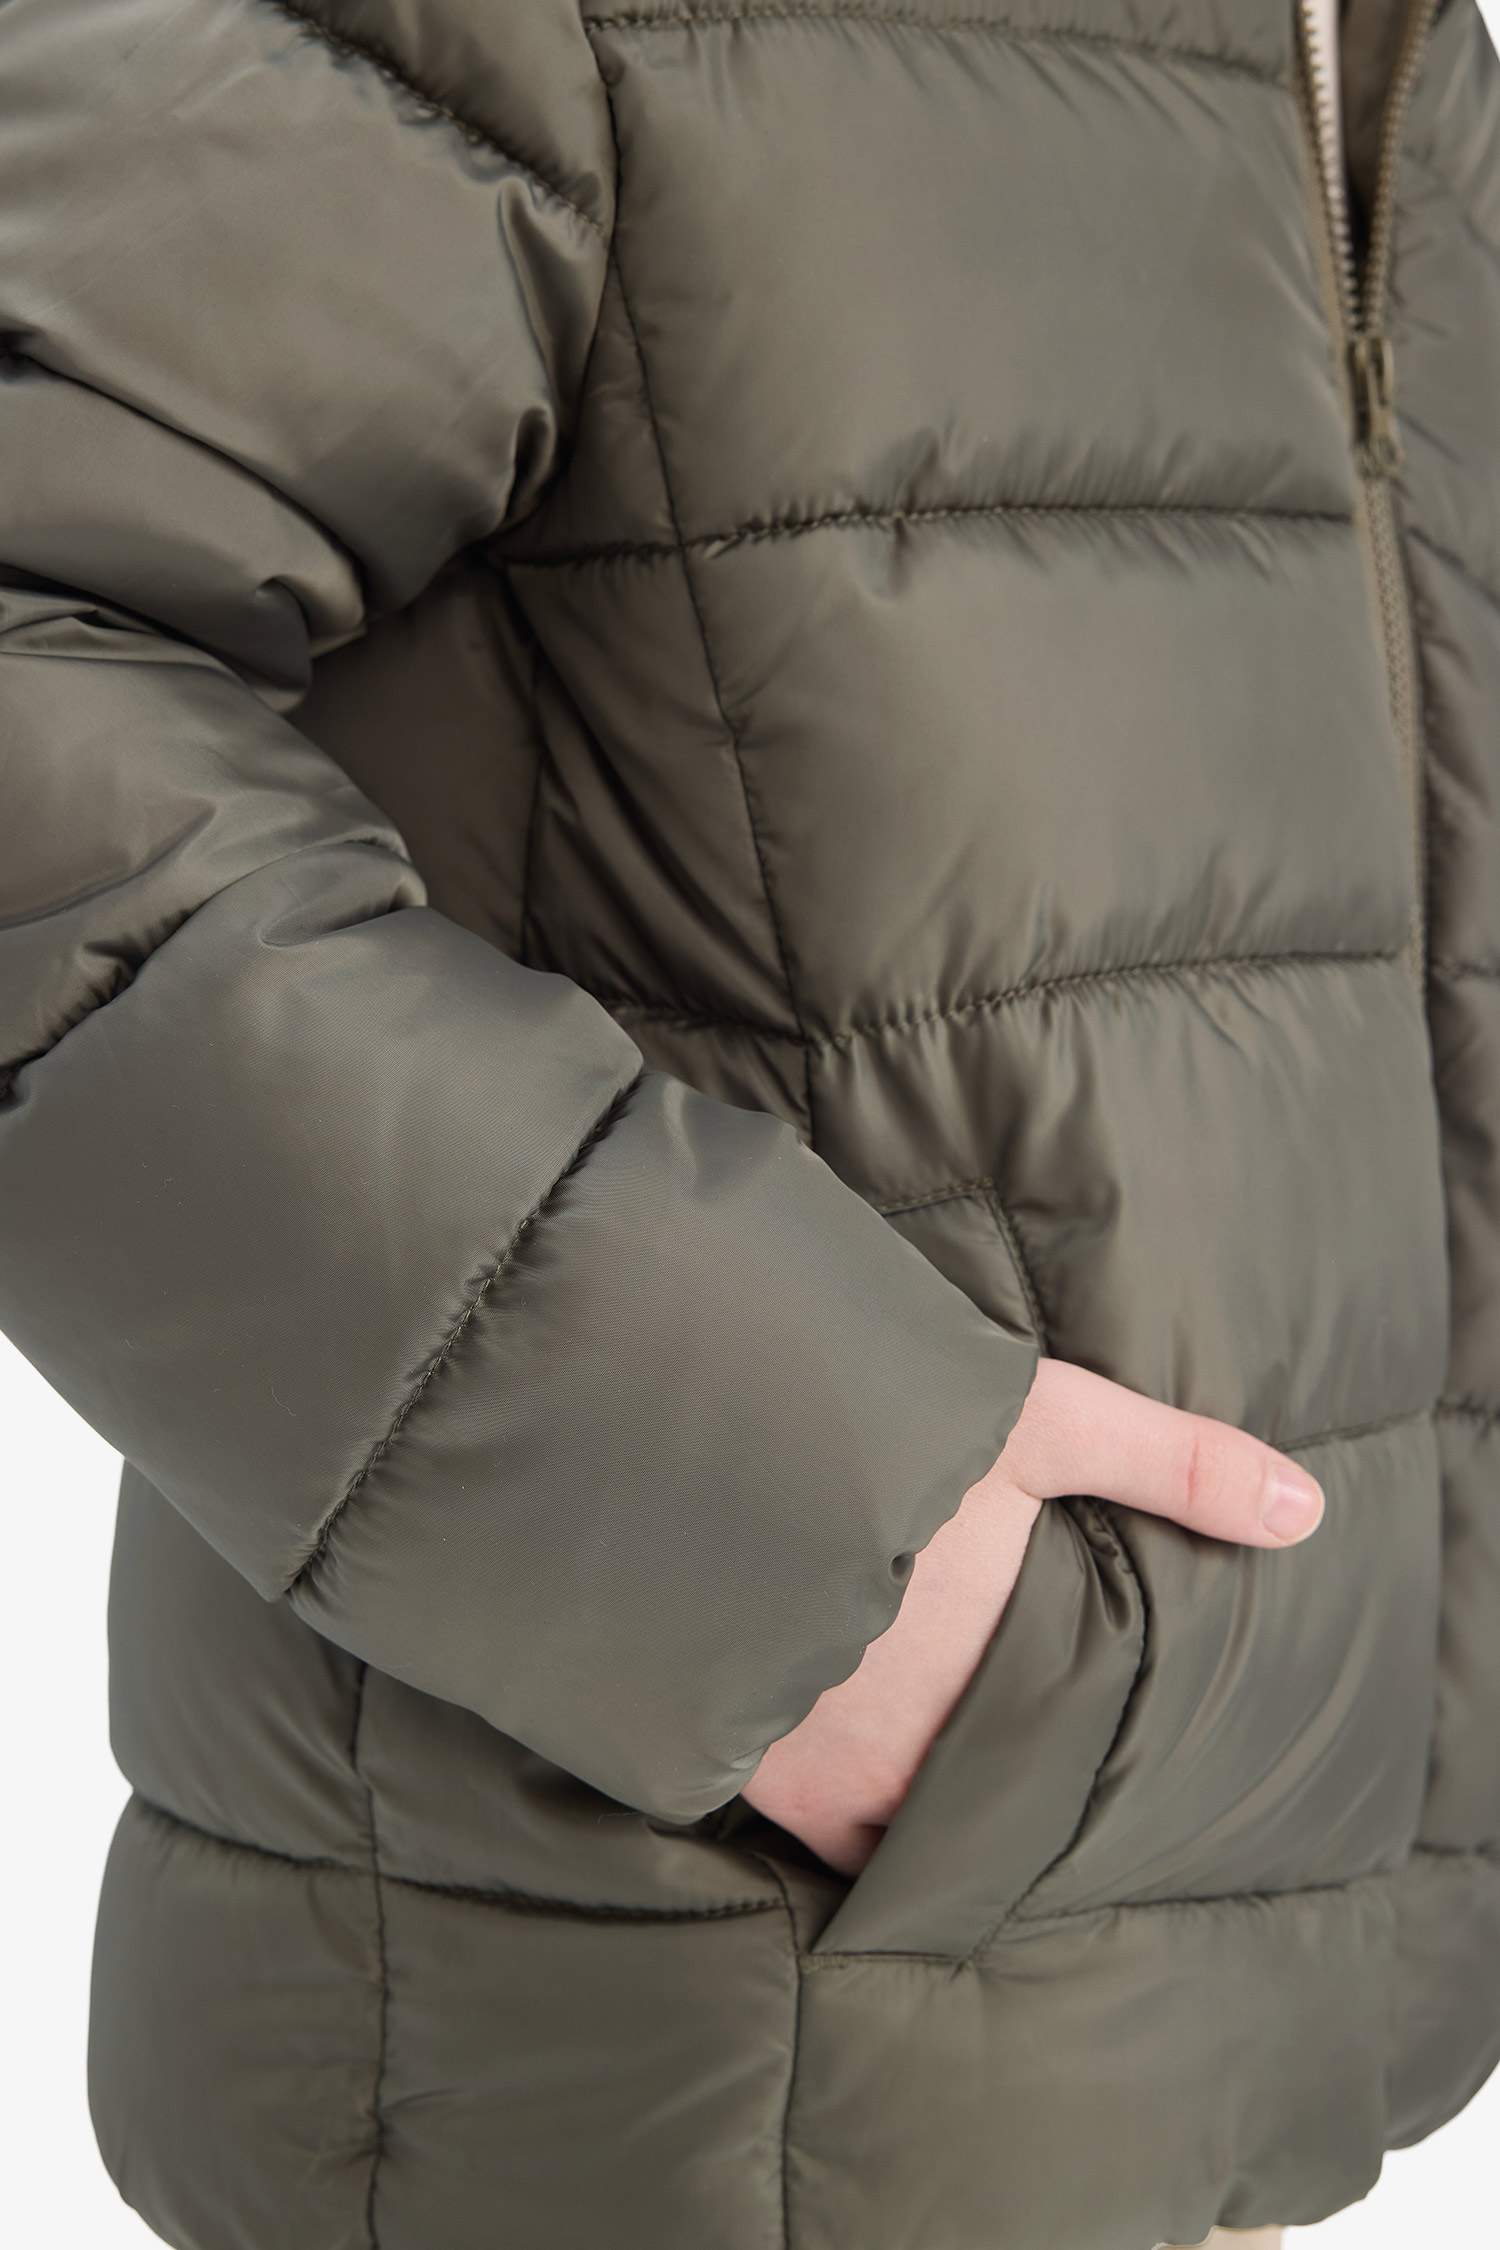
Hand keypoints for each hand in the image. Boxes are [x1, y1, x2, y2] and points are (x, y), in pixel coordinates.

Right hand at [740, 1355, 1325, 1876]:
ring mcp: (794, 1763)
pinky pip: (773, 1801)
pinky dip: (796, 1776)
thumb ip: (1172, 1467)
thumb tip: (1306, 1514)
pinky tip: (796, 1712)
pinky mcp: (715, 1745)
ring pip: (863, 1818)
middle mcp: (893, 1759)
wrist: (683, 1422)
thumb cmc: (880, 1420)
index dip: (1048, 1783)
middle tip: (975, 1742)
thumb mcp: (1040, 1421)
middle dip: (964, 1789)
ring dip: (882, 1790)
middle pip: (947, 1813)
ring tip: (892, 1733)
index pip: (1037, 1797)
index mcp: (988, 1695)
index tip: (1057, 1760)